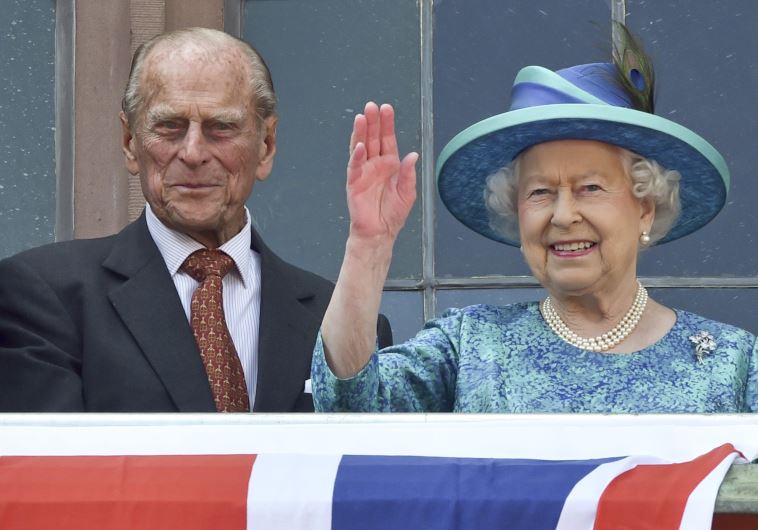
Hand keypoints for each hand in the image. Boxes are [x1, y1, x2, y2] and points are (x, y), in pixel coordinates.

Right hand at [347, 102, 417, 242]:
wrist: (380, 232)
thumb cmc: (393, 214)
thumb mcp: (408, 193)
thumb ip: (409, 174)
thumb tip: (413, 155)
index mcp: (390, 164)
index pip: (388, 139)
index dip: (387, 124)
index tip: (386, 108)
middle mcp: (375, 165)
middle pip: (373, 138)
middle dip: (372, 122)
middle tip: (371, 106)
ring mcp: (363, 172)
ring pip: (361, 147)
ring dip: (361, 132)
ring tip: (361, 117)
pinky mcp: (353, 182)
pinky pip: (354, 166)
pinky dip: (356, 155)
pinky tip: (360, 145)